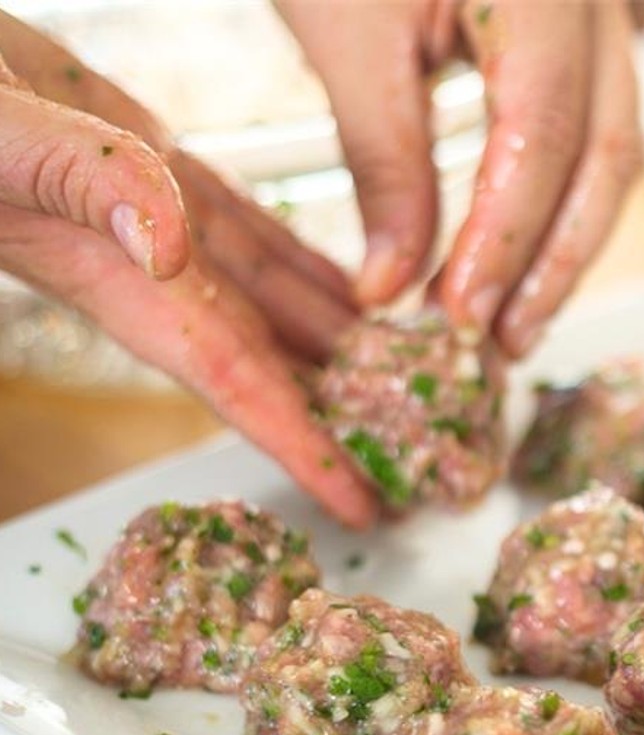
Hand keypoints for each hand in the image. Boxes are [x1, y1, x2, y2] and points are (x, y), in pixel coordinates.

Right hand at [0, 12, 378, 528]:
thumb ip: (75, 181)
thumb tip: (164, 237)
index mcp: (125, 276)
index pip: (238, 383)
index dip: (304, 449)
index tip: (363, 505)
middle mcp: (151, 268)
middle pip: (276, 365)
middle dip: (344, 421)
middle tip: (420, 462)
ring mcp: (159, 225)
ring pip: (276, 307)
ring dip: (342, 351)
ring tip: (415, 388)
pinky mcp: (159, 174)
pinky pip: (256, 242)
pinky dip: (311, 274)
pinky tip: (355, 293)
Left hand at [276, 0, 643, 357]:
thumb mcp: (344, 28)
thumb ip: (382, 161)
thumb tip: (393, 287)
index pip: (542, 132)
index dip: (503, 236)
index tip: (455, 313)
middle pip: (606, 153)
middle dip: (554, 260)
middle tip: (499, 341)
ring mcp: (600, 9)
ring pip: (613, 148)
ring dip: (566, 242)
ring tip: (513, 318)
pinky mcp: (579, 29)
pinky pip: (593, 126)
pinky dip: (559, 197)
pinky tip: (522, 250)